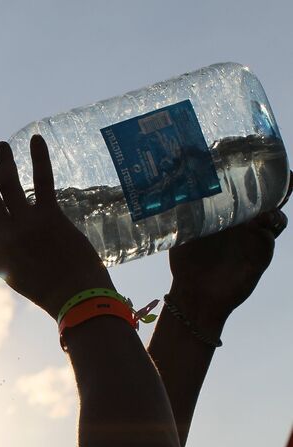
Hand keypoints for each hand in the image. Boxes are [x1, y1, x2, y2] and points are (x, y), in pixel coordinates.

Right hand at [0, 136, 111, 318]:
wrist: (76, 298)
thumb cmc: (47, 290)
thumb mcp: (14, 274)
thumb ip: (3, 249)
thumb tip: (0, 224)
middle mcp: (4, 236)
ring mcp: (26, 225)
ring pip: (7, 183)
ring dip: (3, 161)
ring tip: (2, 147)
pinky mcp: (50, 216)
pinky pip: (42, 180)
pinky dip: (39, 157)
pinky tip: (36, 139)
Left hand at [167, 174, 289, 331]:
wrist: (196, 293)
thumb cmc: (187, 262)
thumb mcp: (181, 231)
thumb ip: (182, 210)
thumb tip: (170, 182)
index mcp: (226, 211)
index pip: (244, 186)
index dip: (251, 170)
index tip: (249, 153)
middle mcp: (244, 220)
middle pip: (266, 194)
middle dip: (275, 179)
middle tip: (276, 166)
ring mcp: (255, 235)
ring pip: (274, 212)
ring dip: (274, 199)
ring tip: (268, 193)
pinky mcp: (262, 251)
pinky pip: (272, 233)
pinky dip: (270, 224)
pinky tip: (262, 220)